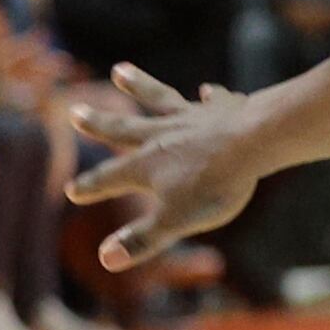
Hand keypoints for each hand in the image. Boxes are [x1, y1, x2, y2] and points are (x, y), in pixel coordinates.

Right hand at [62, 65, 265, 265]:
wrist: (257, 141)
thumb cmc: (216, 184)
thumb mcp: (176, 220)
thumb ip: (143, 239)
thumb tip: (106, 260)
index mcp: (146, 165)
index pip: (109, 179)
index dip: (91, 187)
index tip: (72, 190)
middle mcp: (162, 135)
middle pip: (123, 128)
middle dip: (98, 123)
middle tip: (75, 111)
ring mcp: (191, 118)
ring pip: (158, 99)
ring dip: (139, 86)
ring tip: (120, 70)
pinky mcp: (223, 109)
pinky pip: (212, 101)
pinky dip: (209, 96)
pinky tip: (208, 90)